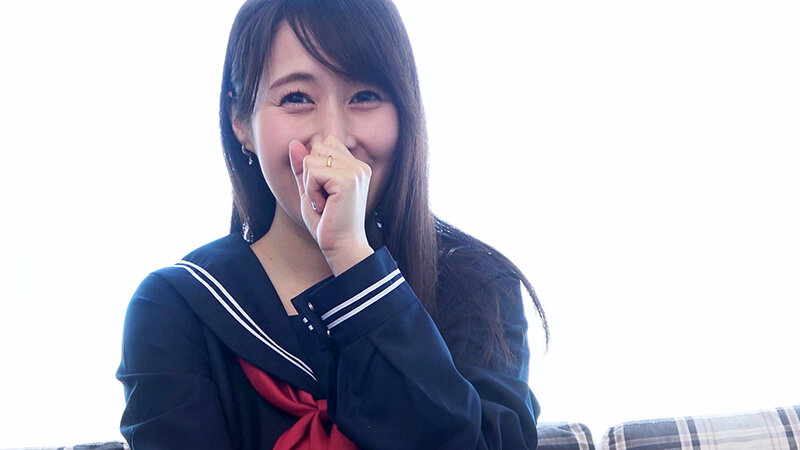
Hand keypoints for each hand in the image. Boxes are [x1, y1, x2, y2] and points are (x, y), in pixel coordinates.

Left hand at [288, 135, 373, 274]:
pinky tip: (324, 206)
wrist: (342, 247)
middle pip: (316, 148)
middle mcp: (360, 166)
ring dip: (310, 185)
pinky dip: (311, 191)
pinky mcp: (347, 180)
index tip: (326, 192)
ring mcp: (356, 171)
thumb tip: (293, 142)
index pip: (325, 143)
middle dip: (311, 175)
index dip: (316, 167)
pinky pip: (312, 172)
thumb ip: (303, 167)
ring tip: (324, 203)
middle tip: (324, 200)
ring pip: (311, 159)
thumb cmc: (327, 223)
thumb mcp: (310, 190)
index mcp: (356, 166)